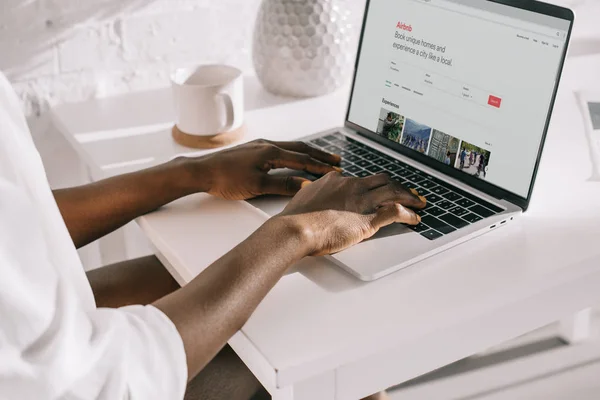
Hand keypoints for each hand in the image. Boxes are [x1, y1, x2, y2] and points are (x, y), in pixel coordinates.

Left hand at [185, 139, 340, 199]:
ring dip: (307, 152)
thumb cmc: (226, 179)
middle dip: (320, 155)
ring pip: (290, 147)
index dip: (321, 166)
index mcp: (271, 152)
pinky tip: (293, 157)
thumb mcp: (257, 186)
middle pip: (300, 148)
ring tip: (319, 157)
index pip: (303, 159)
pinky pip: (280, 149)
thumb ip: (283, 185)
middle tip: (336, 160)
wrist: (201, 171)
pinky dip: (293, 153)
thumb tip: (306, 185)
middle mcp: (267, 145)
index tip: (336, 170)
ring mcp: (259, 146)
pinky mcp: (252, 150)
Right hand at [277, 172, 426, 255]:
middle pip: (383, 180)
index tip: (379, 188)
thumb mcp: (305, 197)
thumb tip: (313, 191)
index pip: (361, 179)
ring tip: (418, 202)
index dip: (373, 184)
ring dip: (409, 197)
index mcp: (336, 181)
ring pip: (394, 192)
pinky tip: (414, 219)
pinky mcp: (369, 219)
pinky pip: (396, 213)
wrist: (296, 228)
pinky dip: (409, 214)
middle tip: (406, 192)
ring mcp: (362, 202)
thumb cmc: (296, 218)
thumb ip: (314, 193)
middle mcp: (353, 187)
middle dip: (397, 186)